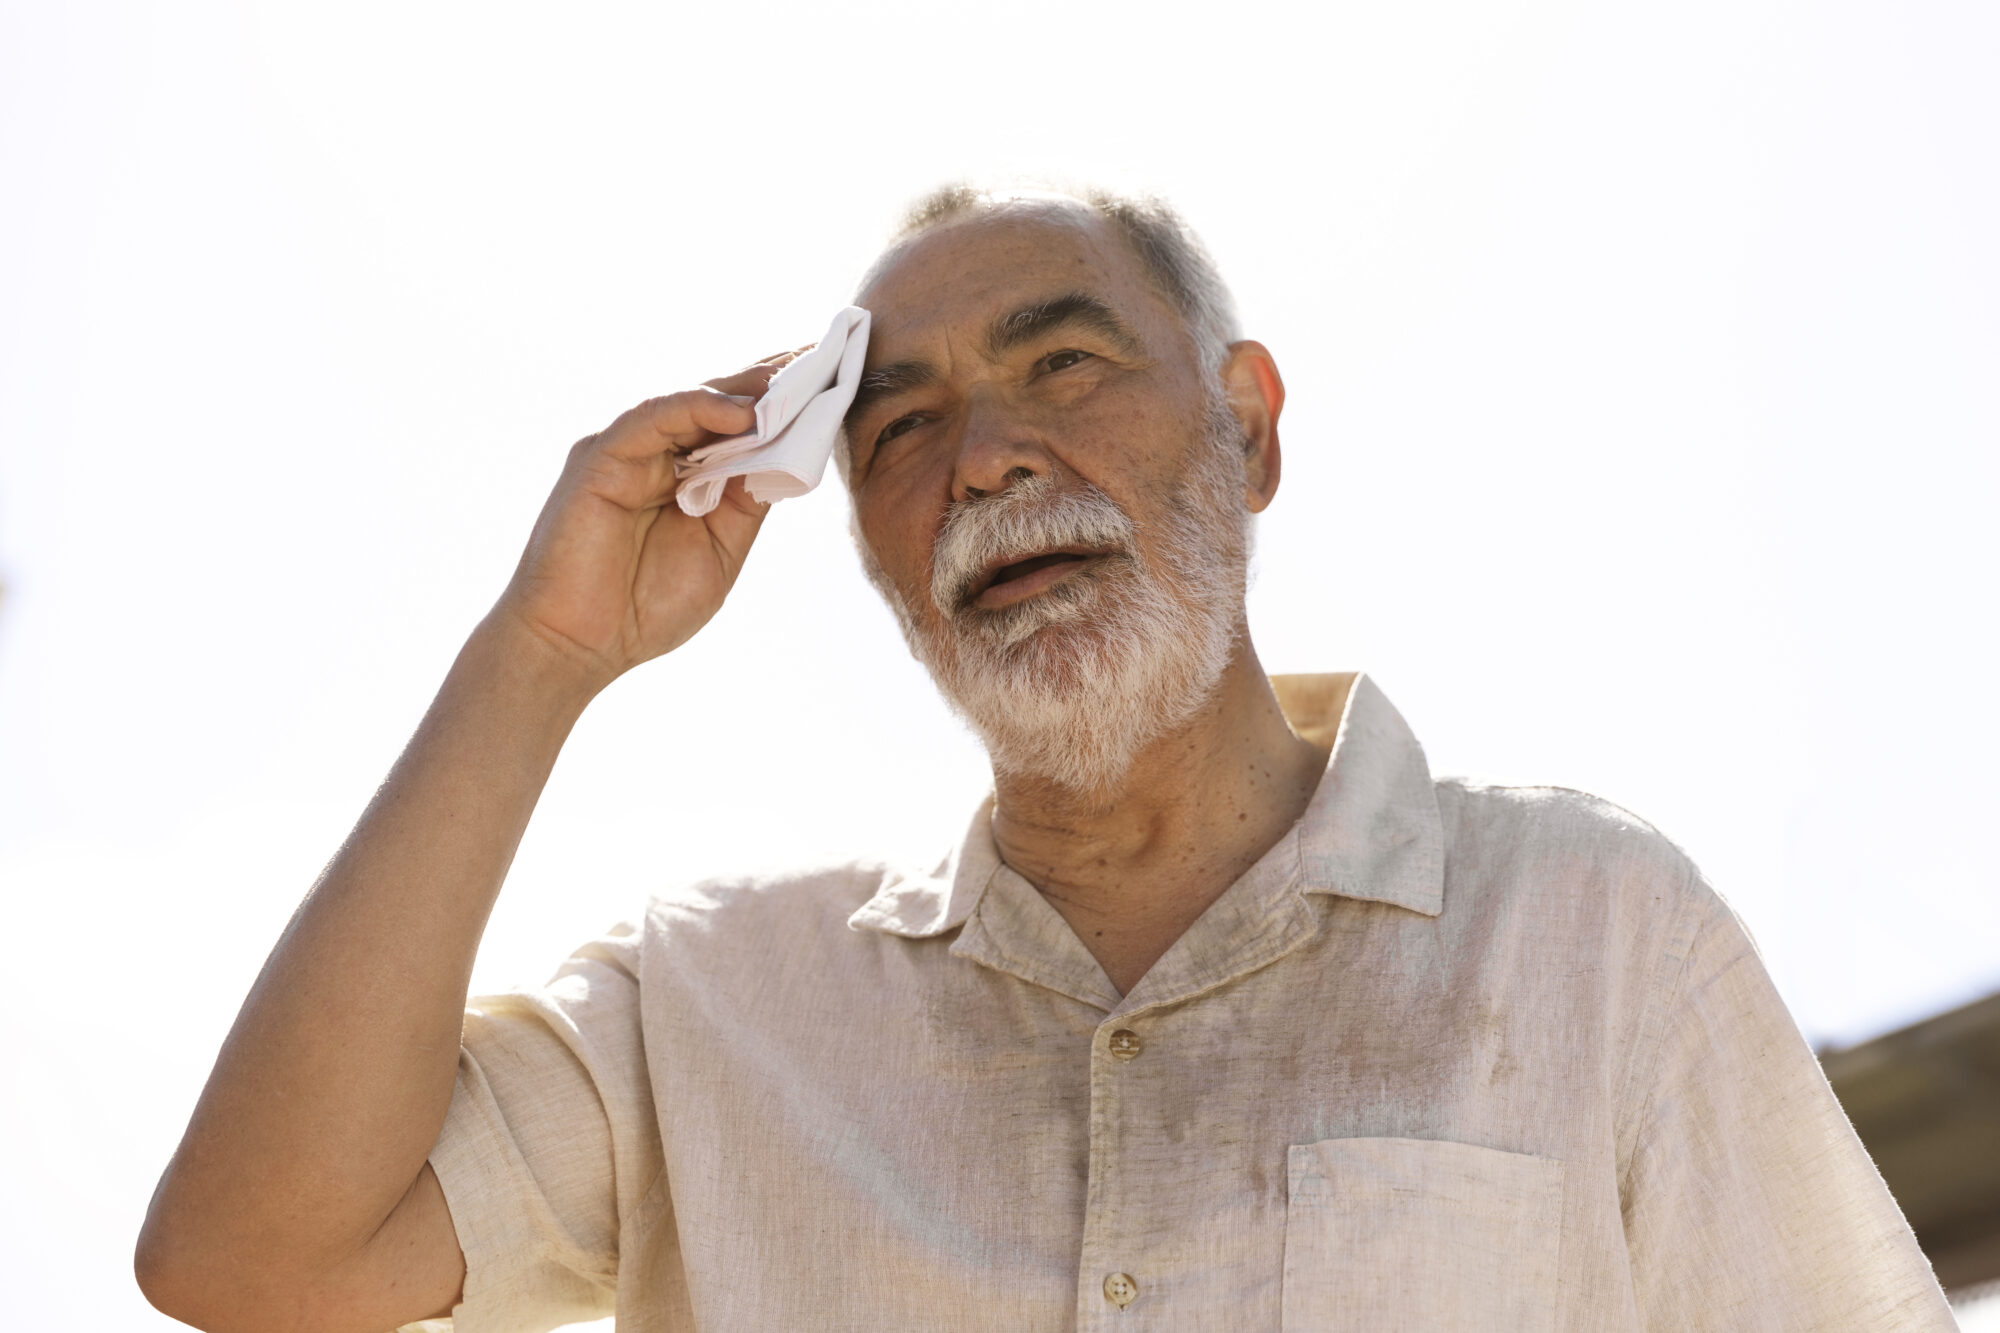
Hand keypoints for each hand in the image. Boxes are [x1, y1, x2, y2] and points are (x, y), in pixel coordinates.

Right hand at [491, 353, 797, 691]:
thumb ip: (747, 499)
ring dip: (744, 389)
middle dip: (771, 382)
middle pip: (720, 406)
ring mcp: (628, 452)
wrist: (578, 645)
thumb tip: (788, 451)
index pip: (739, 430)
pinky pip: (653, 416)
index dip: (782, 406)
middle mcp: (657, 456)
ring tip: (792, 379)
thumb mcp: (721, 548)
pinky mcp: (601, 455)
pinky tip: (742, 413)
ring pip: (691, 402)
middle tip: (822, 357)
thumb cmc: (643, 607)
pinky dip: (697, 407)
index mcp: (686, 479)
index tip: (831, 382)